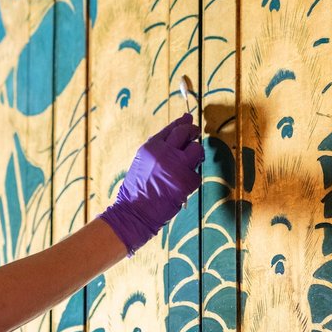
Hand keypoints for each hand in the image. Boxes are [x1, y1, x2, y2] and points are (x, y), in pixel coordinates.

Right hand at [98, 113, 203, 254]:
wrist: (134, 212)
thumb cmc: (137, 190)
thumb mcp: (142, 162)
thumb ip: (158, 149)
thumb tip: (173, 135)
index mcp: (151, 147)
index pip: (171, 129)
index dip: (182, 122)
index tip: (188, 119)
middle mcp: (164, 152)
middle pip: (186, 133)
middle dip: (193, 132)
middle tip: (195, 135)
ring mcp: (176, 166)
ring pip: (197, 149)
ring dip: (196, 155)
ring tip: (189, 164)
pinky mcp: (187, 181)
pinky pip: (197, 174)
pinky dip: (192, 180)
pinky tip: (181, 186)